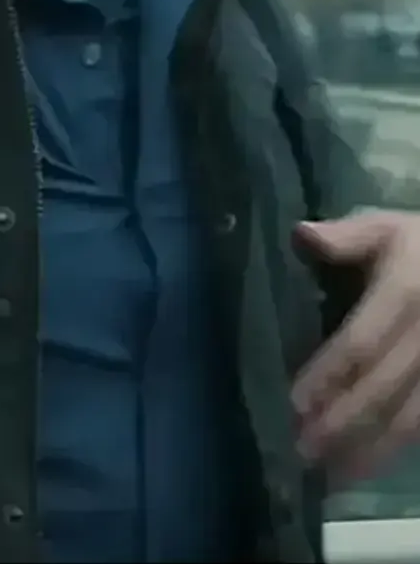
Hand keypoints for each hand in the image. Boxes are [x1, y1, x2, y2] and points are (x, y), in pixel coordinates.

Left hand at [292, 210, 419, 482]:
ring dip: (368, 449)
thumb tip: (300, 234)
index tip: (295, 402)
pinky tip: (364, 467)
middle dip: (341, 423)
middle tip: (301, 450)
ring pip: (409, 418)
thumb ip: (346, 238)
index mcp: (405, 294)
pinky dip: (394, 450)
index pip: (362, 343)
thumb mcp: (387, 229)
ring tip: (328, 474)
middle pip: (383, 389)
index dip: (329, 374)